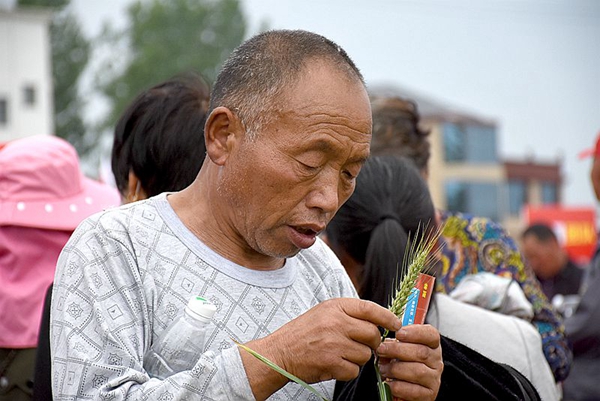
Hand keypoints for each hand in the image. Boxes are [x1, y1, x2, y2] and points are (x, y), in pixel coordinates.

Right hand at [240, 298, 401, 399]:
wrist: (279, 353)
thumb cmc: (303, 333)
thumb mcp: (324, 313)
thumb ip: (348, 313)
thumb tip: (378, 320)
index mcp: (334, 306)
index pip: (370, 309)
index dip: (387, 317)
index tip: (396, 324)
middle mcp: (335, 322)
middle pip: (373, 335)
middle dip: (372, 343)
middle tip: (363, 346)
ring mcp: (333, 343)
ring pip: (366, 355)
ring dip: (358, 358)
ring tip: (340, 354)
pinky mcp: (331, 363)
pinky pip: (354, 370)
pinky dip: (348, 371)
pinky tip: (334, 365)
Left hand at [377, 324, 441, 400]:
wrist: (410, 387)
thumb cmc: (404, 363)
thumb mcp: (402, 349)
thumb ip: (395, 343)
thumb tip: (383, 343)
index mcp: (432, 346)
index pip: (431, 335)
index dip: (415, 332)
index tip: (398, 333)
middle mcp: (436, 362)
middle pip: (422, 352)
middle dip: (397, 350)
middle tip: (381, 349)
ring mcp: (434, 379)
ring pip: (417, 371)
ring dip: (395, 369)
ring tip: (383, 368)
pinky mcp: (429, 395)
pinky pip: (413, 391)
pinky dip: (397, 386)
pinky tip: (389, 383)